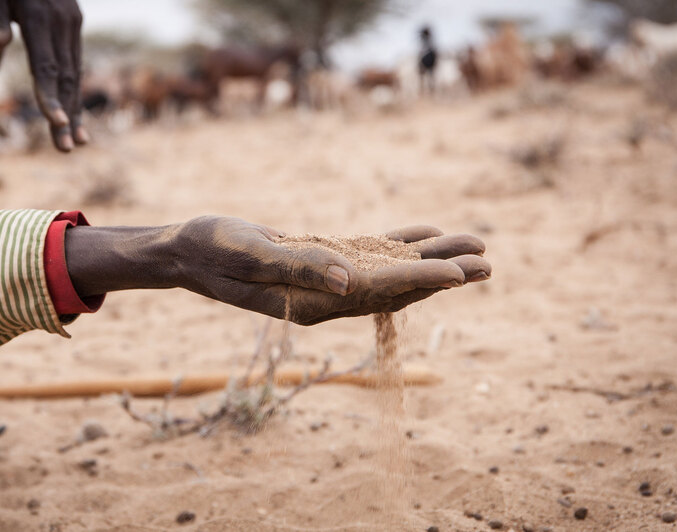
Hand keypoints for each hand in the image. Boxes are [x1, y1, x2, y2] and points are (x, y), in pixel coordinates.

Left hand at [0, 0, 87, 151]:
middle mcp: (64, 20)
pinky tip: (74, 115)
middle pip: (66, 76)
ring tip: (75, 143)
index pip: (46, 64)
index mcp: (41, 15)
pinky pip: (74, 63)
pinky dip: (74, 91)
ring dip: (75, 110)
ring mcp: (72, 21)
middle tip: (65, 149)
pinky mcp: (73, 23)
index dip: (51, 95)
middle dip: (66, 116)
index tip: (55, 123)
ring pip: (75, 73)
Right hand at [167, 216, 489, 324]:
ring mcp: (326, 279)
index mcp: (315, 301)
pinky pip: (369, 254)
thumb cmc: (213, 251)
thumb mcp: (251, 255)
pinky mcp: (319, 260)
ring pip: (391, 270)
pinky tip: (426, 236)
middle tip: (488, 261)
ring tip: (473, 246)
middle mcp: (328, 296)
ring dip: (432, 260)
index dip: (426, 281)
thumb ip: (300, 265)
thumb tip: (351, 279)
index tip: (465, 272)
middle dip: (444, 275)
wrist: (187, 251)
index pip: (382, 292)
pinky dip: (400, 245)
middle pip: (398, 287)